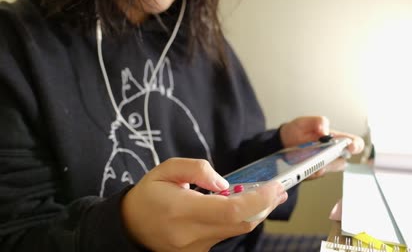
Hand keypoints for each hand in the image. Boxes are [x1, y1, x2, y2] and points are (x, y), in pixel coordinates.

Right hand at [121, 158, 286, 251]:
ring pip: (236, 230)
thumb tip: (225, 184)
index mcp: (181, 211)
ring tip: (267, 195)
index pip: (230, 211)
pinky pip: (226, 235)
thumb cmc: (149, 194)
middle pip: (241, 224)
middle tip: (279, 189)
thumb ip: (197, 170)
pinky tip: (243, 206)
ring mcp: (196, 249)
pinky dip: (239, 220)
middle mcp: (191, 235)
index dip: (258, 200)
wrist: (131, 226)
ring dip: (255, 212)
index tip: (275, 187)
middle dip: (265, 206)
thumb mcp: (166, 170)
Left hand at [279, 116, 364, 179]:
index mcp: (336, 139)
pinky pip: (315, 175)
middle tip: (325, 155)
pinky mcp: (312, 171)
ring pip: (329, 169)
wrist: (282, 142)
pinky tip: (304, 165)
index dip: (356, 146)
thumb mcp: (306, 121)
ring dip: (322, 166)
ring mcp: (322, 163)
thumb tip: (325, 130)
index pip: (354, 144)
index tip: (350, 147)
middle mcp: (332, 153)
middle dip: (334, 160)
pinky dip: (310, 171)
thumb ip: (318, 121)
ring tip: (313, 160)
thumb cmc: (298, 131)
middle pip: (342, 162)